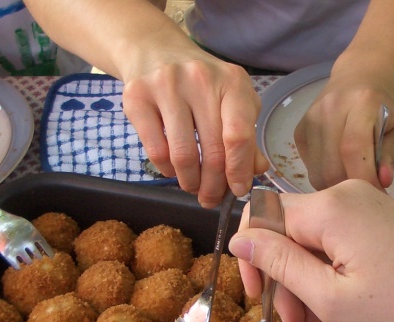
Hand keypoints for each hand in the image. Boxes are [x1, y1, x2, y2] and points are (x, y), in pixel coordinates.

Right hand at [121, 50, 268, 207]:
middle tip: (211, 198)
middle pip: (213, 151)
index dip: (239, 170)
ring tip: (193, 187)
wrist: (155, 52)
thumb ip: (246, 135)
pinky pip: (156, 151)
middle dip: (214, 185)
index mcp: (232, 81)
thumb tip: (256, 170)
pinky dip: (167, 170)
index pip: (239, 135)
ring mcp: (166, 86)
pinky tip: (173, 170)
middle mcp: (200, 79)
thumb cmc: (201, 84)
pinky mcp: (137, 97)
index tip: (238, 190)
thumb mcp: (231, 101)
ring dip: (190, 182)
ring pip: (183, 155)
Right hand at [228, 180, 393, 321]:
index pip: (259, 216)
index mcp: (326, 208)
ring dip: (306, 278)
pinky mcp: (379, 215)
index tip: (260, 300)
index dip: (250, 259)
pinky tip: (341, 305)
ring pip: (311, 236)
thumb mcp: (332, 297)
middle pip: (286, 228)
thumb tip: (239, 238)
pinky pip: (336, 237)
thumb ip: (280, 266)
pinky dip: (329, 269)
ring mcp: (364, 201)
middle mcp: (342, 192)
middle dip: (282, 277)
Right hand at [293, 55, 393, 189]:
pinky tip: (342, 165)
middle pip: (331, 167)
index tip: (379, 195)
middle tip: (370, 188)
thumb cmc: (391, 103)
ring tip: (357, 176)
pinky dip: (326, 176)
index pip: (354, 148)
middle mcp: (329, 108)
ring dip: (338, 185)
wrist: (365, 71)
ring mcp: (310, 119)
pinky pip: (310, 168)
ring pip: (317, 173)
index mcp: (363, 101)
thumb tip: (382, 181)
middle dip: (351, 188)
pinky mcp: (299, 130)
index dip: (364, 178)